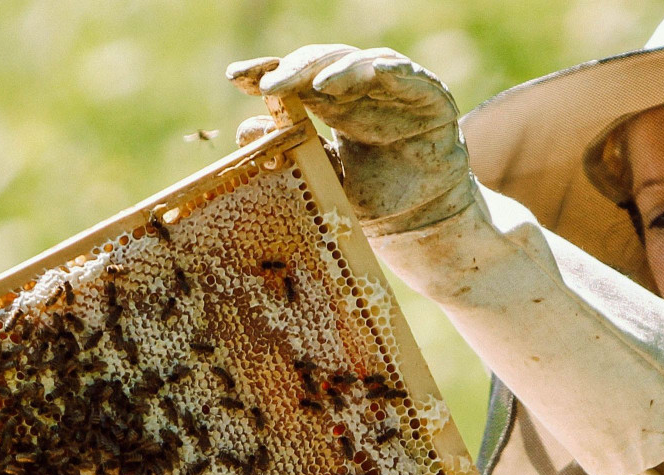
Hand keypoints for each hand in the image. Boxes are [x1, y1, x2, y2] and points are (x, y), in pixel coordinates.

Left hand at [225, 45, 477, 234]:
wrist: (422, 223)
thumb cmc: (372, 198)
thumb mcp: (323, 177)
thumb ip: (291, 152)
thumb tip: (245, 132)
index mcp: (332, 105)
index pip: (296, 78)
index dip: (267, 73)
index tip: (235, 77)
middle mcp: (359, 90)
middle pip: (320, 64)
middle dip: (293, 70)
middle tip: (266, 83)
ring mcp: (392, 89)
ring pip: (358, 63)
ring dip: (334, 68)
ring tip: (314, 83)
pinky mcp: (427, 95)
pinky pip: (405, 74)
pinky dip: (384, 71)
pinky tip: (363, 74)